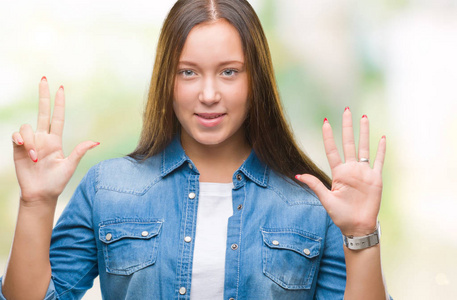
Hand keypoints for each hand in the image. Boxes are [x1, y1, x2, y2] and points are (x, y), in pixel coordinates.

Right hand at [11, 77, 98, 204]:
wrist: (40, 194)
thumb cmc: (56, 182)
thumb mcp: (70, 166)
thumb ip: (80, 152)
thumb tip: (96, 141)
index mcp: (56, 140)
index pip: (57, 117)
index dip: (59, 103)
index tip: (60, 88)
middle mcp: (42, 138)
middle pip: (42, 111)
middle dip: (43, 95)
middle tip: (44, 78)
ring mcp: (29, 142)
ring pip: (27, 127)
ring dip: (30, 141)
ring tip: (35, 158)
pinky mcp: (18, 148)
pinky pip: (16, 136)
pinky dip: (21, 141)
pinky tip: (25, 152)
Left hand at [296, 107, 385, 235]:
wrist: (357, 227)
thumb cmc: (340, 215)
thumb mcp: (326, 199)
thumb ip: (315, 184)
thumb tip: (297, 174)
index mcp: (338, 173)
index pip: (332, 150)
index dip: (328, 136)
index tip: (325, 122)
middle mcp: (351, 169)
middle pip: (348, 143)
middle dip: (347, 127)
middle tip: (346, 110)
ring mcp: (364, 173)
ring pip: (364, 147)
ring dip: (364, 132)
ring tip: (363, 117)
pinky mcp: (375, 179)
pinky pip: (379, 161)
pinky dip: (381, 150)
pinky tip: (382, 138)